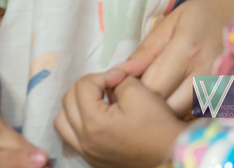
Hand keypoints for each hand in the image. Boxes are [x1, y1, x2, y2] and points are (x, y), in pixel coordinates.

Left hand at [54, 69, 186, 167]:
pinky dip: (79, 122)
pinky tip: (99, 117)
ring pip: (63, 120)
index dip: (104, 74)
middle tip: (111, 85)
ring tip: (99, 100)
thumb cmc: (157, 124)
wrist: (170, 154)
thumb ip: (117, 79)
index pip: (83, 85)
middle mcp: (84, 140)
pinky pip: (72, 136)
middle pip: (68, 100)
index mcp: (93, 123)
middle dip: (88, 86)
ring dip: (77, 104)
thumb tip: (110, 79)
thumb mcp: (138, 91)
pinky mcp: (93, 159)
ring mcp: (87, 152)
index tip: (123, 77)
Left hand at [116, 0, 233, 115]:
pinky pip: (201, 114)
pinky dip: (188, 111)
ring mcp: (221, 88)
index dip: (131, 91)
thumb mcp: (175, 19)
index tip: (125, 86)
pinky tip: (185, 96)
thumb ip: (147, 49)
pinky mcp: (232, 97)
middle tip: (142, 93)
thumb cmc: (212, 10)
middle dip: (147, 106)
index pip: (149, 87)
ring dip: (167, 110)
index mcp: (187, 48)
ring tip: (164, 93)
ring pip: (182, 116)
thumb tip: (118, 74)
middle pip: (165, 107)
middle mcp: (205, 72)